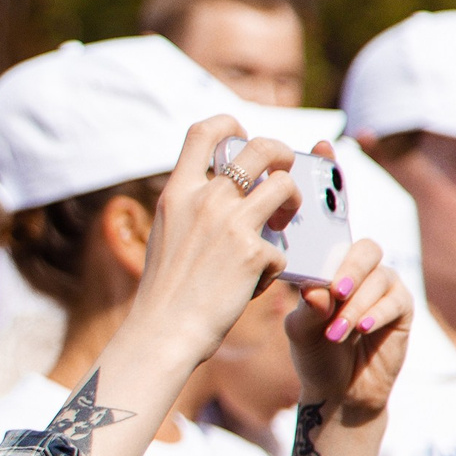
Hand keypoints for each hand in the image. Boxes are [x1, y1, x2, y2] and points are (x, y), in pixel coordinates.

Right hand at [119, 120, 304, 369]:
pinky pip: (281, 248)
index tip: (242, 136)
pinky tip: (253, 284)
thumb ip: (191, 206)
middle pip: (261, 146)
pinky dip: (273, 267)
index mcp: (177, 192)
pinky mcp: (253, 253)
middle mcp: (204, 199)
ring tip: (282, 226)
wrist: (163, 331)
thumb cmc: (165, 290)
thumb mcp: (166, 233)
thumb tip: (222, 188)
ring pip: (285, 186)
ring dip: (293, 203)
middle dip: (283, 154)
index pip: (205, 131)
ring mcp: (230, 224)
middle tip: (282, 174)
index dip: (231, 124)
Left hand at [284, 219, 411, 419]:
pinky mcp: (403, 309)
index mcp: (331, 269)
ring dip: (356, 306)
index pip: (335, 244)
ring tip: (336, 333)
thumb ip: (307, 310)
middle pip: (367, 250)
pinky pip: (395, 301)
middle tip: (336, 292)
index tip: (318, 275)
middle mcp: (361, 273)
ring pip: (379, 279)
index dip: (329, 253)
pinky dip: (377, 314)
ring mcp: (384, 289)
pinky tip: (362, 329)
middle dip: (351, 269)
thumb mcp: (301, 333)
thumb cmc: (316, 354)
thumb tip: (315, 290)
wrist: (339, 390)